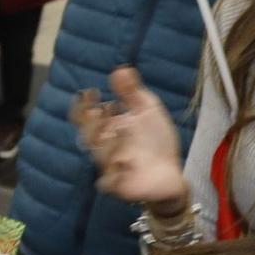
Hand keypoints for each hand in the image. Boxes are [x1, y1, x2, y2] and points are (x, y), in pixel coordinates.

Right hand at [71, 65, 188, 209]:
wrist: (171, 172)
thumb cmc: (156, 142)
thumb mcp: (147, 111)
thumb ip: (133, 92)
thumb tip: (121, 69)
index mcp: (106, 128)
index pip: (84, 117)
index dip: (83, 106)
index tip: (90, 93)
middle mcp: (103, 147)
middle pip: (87, 134)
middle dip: (93, 123)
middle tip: (105, 111)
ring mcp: (108, 167)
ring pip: (99, 154)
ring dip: (111, 141)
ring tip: (125, 129)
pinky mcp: (117, 186)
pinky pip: (108, 179)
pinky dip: (116, 171)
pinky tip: (127, 162)